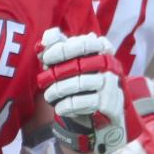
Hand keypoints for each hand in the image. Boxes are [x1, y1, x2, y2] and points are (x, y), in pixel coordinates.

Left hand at [37, 29, 126, 153]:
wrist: (101, 111)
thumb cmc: (82, 80)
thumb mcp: (70, 61)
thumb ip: (57, 48)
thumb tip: (43, 42)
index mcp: (101, 47)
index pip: (83, 42)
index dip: (61, 49)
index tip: (46, 58)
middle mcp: (108, 63)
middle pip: (79, 63)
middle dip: (56, 73)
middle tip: (43, 81)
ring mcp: (110, 82)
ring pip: (79, 83)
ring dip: (58, 91)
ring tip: (49, 96)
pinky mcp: (108, 102)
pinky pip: (83, 102)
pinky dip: (67, 106)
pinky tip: (60, 108)